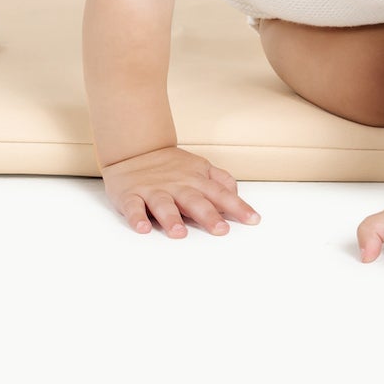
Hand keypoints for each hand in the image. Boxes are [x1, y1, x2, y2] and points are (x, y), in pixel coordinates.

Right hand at [101, 145, 260, 237]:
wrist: (134, 149)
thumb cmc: (171, 166)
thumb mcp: (200, 167)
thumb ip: (220, 180)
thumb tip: (236, 195)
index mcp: (195, 180)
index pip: (220, 194)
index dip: (237, 207)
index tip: (253, 220)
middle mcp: (177, 185)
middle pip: (194, 200)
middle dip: (208, 215)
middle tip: (221, 230)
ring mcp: (153, 190)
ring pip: (163, 204)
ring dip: (171, 218)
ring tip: (179, 233)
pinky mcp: (131, 195)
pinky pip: (133, 207)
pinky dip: (136, 217)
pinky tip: (143, 228)